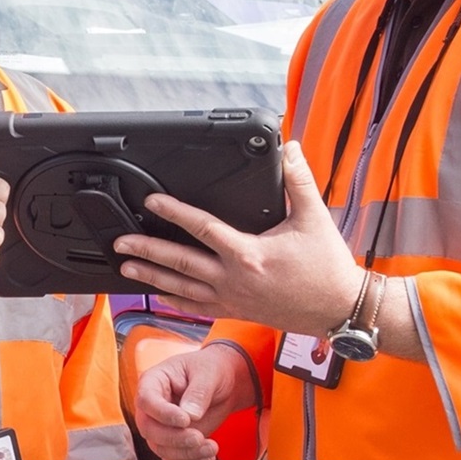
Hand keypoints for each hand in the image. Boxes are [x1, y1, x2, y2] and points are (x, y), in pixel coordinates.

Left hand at [112, 141, 362, 333]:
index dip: (173, 211)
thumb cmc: (328, 267)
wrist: (340, 309)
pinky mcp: (237, 311)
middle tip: (120, 242)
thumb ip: (299, 180)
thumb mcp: (314, 217)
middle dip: (146, 250)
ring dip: (151, 277)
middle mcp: (234, 279)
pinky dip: (174, 300)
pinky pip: (197, 307)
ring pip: (182, 288)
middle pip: (180, 262)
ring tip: (126, 268)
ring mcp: (232, 298)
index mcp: (248, 253)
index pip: (202, 228)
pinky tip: (158, 295)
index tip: (151, 201)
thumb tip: (290, 148)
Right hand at [133, 342, 257, 459]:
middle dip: (174, 438)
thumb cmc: (210, 370)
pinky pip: (173, 459)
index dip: (163, 414)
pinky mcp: (172, 442)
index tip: (185, 420)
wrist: (222, 384)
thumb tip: (190, 415)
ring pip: (161, 448)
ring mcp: (160, 426)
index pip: (146, 401)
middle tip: (199, 438)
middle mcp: (152, 407)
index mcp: (153, 382)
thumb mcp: (208, 374)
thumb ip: (198, 392)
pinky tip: (208, 455)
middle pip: (149, 429)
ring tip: (211, 447)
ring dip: (186, 453)